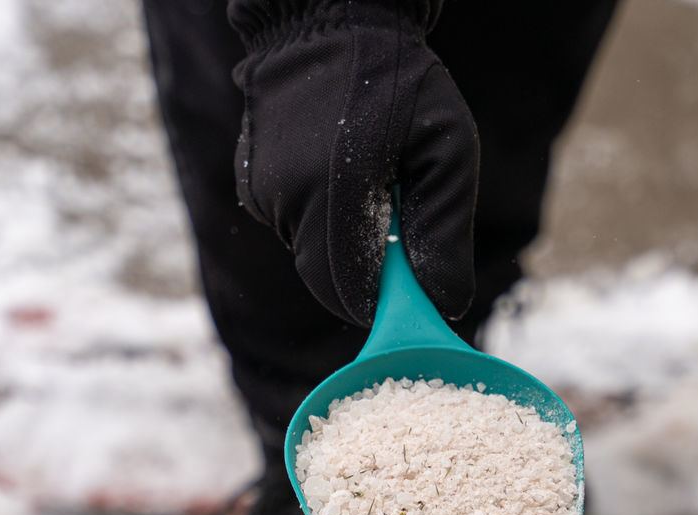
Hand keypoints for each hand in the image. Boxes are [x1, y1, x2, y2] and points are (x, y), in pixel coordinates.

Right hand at [230, 0, 478, 325]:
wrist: (328, 19)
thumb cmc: (400, 82)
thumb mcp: (447, 150)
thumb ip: (445, 233)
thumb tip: (445, 304)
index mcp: (332, 191)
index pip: (346, 290)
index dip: (377, 303)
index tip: (403, 292)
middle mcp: (285, 197)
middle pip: (325, 279)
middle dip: (361, 273)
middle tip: (391, 225)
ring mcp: (260, 192)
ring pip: (307, 253)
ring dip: (341, 239)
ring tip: (365, 182)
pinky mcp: (250, 185)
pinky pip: (290, 226)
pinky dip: (318, 217)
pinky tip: (337, 170)